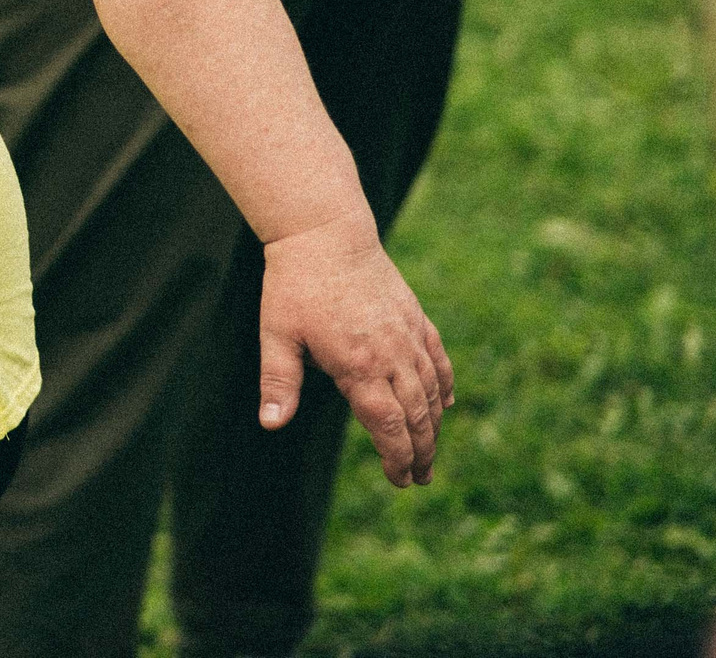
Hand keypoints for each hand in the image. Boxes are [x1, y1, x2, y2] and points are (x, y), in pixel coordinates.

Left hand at [258, 213, 454, 487]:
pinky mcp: (415, 317)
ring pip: (431, 392)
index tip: (399, 480)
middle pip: (417, 416)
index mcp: (358, 365)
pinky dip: (444, 386)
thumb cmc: (294, 285)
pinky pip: (437, 359)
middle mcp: (392, 354)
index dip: (396, 456)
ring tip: (429, 454)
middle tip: (419, 479)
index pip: (388, 425)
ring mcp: (408, 335)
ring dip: (433, 426)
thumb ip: (278, 382)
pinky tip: (444, 404)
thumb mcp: (276, 335)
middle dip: (420, 452)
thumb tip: (271, 424)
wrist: (325, 233)